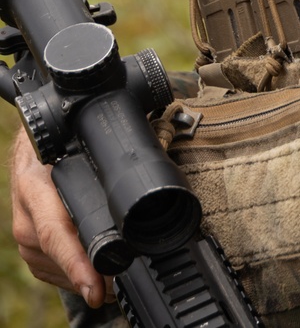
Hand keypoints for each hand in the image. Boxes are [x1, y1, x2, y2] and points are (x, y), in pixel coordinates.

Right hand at [9, 127, 108, 306]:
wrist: (29, 145)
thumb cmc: (58, 140)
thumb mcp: (77, 140)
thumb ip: (104, 155)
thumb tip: (144, 169)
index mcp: (36, 186)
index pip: (56, 232)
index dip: (77, 263)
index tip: (94, 286)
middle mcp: (27, 215)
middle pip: (59, 256)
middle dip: (91, 276)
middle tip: (120, 289)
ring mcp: (25, 234)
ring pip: (55, 268)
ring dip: (84, 278)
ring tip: (114, 285)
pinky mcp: (28, 246)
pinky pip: (51, 270)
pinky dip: (73, 276)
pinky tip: (93, 275)